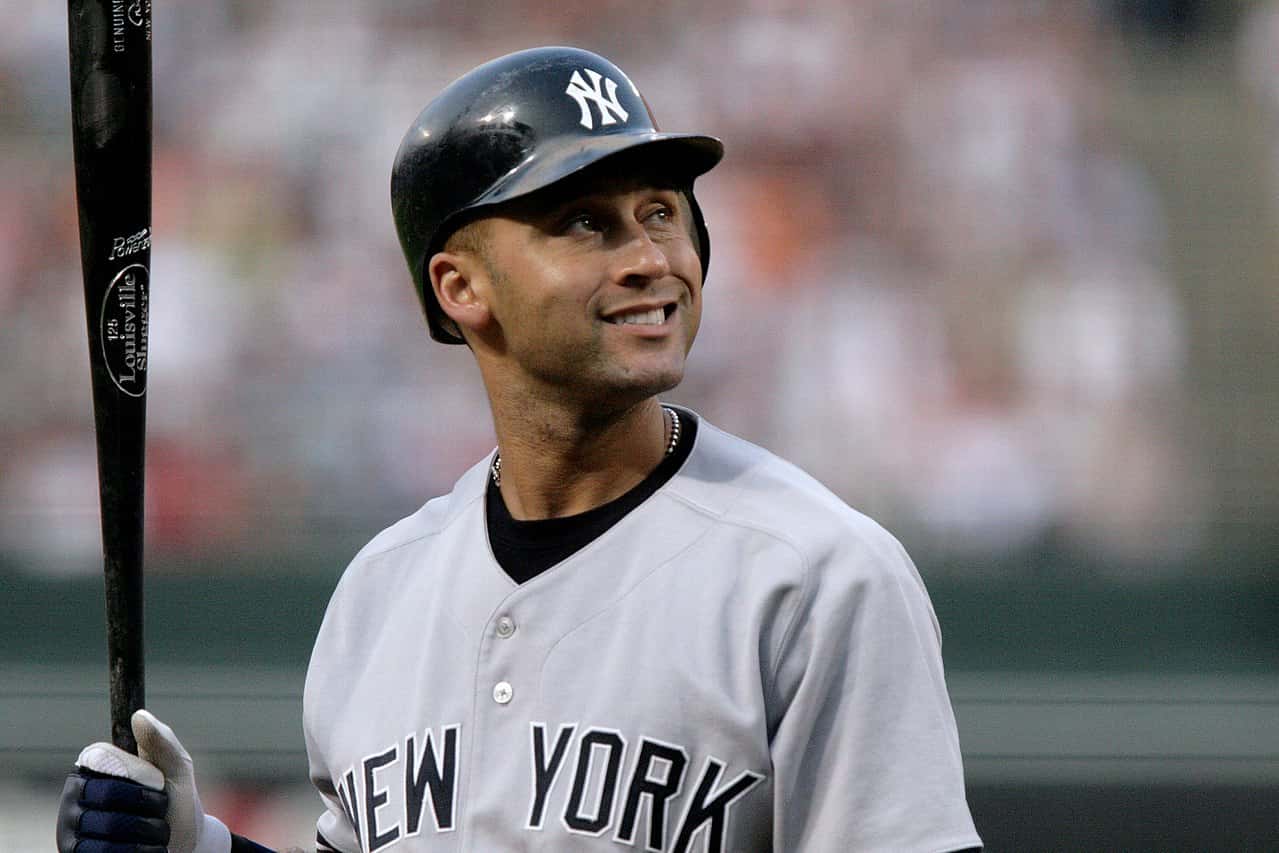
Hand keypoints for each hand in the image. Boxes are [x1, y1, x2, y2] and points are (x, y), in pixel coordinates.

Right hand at [57, 709, 232, 852]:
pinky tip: (143, 848)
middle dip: (149, 805)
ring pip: (110, 828)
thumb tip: (139, 716)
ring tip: (154, 830)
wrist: (184, 843)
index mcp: (92, 766)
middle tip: (159, 809)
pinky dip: (138, 851)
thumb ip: (161, 741)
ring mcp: (70, 828)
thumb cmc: (176, 800)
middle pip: (109, 796)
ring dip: (147, 830)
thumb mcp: (176, 768)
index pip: (107, 762)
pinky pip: (106, 852)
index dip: (140, 776)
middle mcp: (73, 795)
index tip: (157, 782)